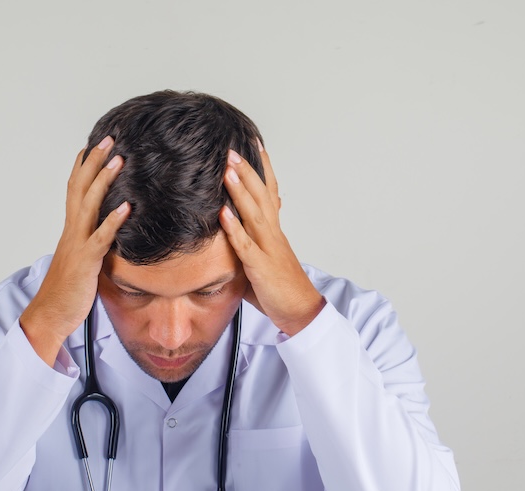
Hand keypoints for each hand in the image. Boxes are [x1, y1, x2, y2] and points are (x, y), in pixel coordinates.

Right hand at [20, 137, 130, 365]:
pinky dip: (113, 220)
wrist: (49, 315)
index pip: (73, 191)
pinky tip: (126, 207)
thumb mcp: (80, 262)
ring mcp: (77, 245)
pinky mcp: (86, 262)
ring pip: (89, 205)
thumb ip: (91, 245)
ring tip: (119, 160)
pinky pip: (101, 237)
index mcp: (70, 231)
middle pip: (80, 188)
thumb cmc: (65, 292)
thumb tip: (105, 236)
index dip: (82, 167)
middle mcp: (71, 232)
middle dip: (94, 162)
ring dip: (104, 180)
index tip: (92, 146)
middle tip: (109, 139)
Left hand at [219, 144, 324, 336]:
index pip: (269, 192)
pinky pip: (245, 245)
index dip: (262, 169)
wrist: (301, 311)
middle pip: (261, 196)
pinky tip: (223, 213)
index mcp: (273, 231)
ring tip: (228, 169)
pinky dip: (234, 228)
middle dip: (247, 171)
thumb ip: (250, 243)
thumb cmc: (280, 288)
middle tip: (232, 148)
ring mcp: (268, 249)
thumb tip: (234, 233)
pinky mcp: (261, 267)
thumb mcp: (264, 259)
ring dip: (240, 191)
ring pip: (254, 214)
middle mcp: (272, 234)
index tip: (253, 145)